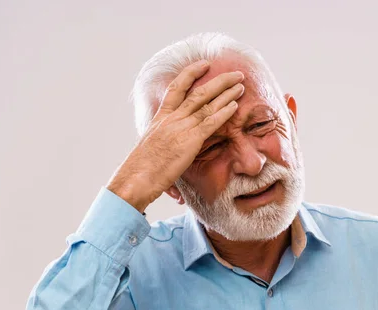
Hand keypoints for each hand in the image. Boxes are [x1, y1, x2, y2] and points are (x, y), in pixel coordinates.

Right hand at [106, 60, 244, 212]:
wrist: (136, 178)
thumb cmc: (141, 169)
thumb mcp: (151, 146)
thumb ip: (165, 139)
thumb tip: (171, 145)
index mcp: (161, 117)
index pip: (177, 87)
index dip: (191, 73)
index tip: (204, 65)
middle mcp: (171, 118)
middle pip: (198, 91)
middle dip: (219, 80)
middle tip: (235, 73)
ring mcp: (181, 127)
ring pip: (207, 103)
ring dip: (227, 93)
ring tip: (241, 84)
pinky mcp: (190, 140)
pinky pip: (210, 122)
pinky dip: (223, 112)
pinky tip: (235, 106)